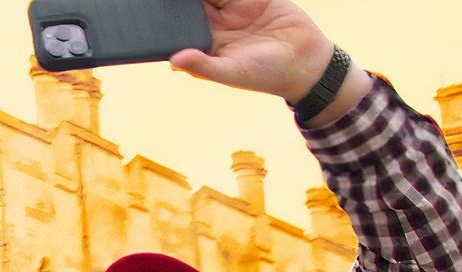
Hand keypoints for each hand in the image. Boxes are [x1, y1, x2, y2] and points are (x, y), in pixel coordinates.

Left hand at [168, 0, 334, 100]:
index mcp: (206, 39)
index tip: (155, 2)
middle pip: (195, 1)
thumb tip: (173, 61)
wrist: (306, 62)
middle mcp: (218, 20)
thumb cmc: (265, 75)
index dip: (171, 10)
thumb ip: (203, 66)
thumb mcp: (232, 72)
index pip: (181, 20)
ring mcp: (237, 6)